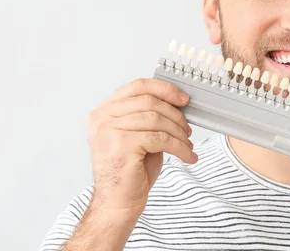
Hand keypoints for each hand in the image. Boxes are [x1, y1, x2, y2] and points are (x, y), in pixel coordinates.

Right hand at [85, 78, 195, 220]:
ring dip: (178, 132)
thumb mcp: (139, 136)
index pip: (137, 86)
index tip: (183, 99)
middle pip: (149, 101)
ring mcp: (108, 130)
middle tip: (188, 129)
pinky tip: (187, 155)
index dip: (164, 89)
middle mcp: (101, 117)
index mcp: (104, 111)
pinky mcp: (121, 144)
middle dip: (175, 115)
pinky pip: (160, 138)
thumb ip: (149, 115)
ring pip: (156, 119)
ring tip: (187, 144)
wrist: (118, 204)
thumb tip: (178, 101)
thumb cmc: (130, 171)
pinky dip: (179, 147)